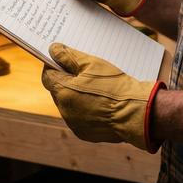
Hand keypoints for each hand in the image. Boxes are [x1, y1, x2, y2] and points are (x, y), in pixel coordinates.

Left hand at [41, 43, 162, 151]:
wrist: (135, 112)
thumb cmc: (114, 85)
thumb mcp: (91, 64)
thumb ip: (68, 56)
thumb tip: (53, 50)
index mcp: (62, 91)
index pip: (48, 75)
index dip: (54, 66)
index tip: (64, 60)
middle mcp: (64, 110)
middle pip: (58, 90)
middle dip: (68, 82)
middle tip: (85, 74)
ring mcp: (74, 123)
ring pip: (69, 105)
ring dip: (76, 96)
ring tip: (96, 89)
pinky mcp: (84, 133)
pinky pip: (79, 118)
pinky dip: (85, 110)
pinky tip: (100, 103)